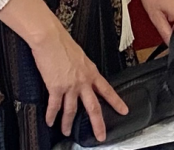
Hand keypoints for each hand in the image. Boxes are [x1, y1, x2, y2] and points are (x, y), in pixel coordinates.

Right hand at [30, 20, 127, 139]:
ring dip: (68, 123)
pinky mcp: (56, 87)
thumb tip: (80, 75)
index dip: (116, 102)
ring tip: (66, 131)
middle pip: (93, 107)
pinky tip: (50, 121)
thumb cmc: (62, 42)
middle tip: (101, 136)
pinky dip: (52, 116)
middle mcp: (82, 81)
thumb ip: (82, 68)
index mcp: (90, 71)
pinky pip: (54, 106)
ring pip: (72, 111)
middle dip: (97, 124)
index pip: (107, 90)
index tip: (124, 110)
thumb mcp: (80, 56)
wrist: (50, 38)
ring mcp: (70, 85)